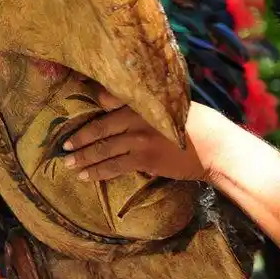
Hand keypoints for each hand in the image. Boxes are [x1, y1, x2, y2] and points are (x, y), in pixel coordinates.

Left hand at [62, 88, 216, 181]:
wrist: (216, 147)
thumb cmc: (199, 124)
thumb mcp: (171, 106)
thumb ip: (146, 106)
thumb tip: (117, 106)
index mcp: (142, 102)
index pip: (107, 103)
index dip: (88, 114)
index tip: (73, 121)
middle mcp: (137, 118)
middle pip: (100, 129)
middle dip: (79, 140)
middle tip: (64, 148)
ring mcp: (140, 139)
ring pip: (104, 150)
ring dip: (84, 159)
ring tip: (69, 165)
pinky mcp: (144, 159)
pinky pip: (115, 166)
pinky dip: (99, 172)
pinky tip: (87, 176)